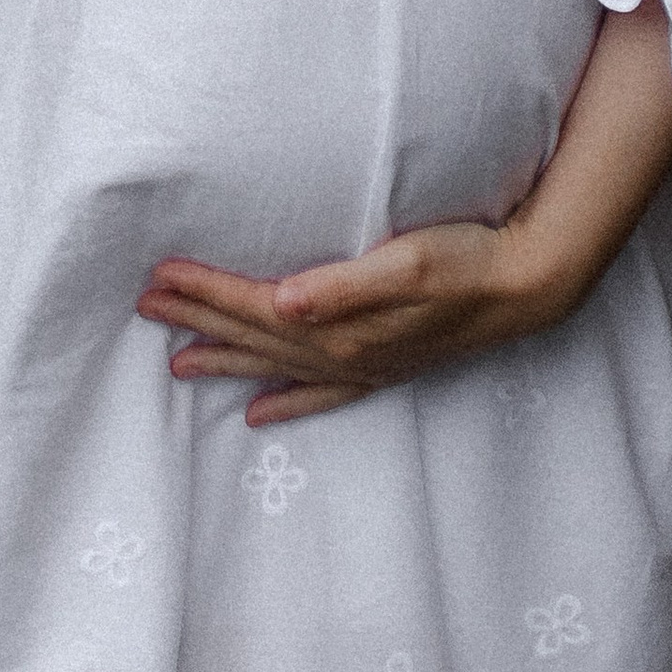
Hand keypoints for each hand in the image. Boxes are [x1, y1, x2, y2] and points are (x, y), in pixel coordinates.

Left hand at [138, 218, 577, 423]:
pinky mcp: (384, 366)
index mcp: (341, 327)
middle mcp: (344, 355)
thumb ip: (342, 286)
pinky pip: (320, 394)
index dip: (205, 291)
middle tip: (145, 307)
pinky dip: (286, 403)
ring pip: (276, 368)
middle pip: (254, 338)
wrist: (527, 286)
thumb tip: (281, 301)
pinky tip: (257, 413)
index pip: (254, 308)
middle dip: (198, 320)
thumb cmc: (467, 259)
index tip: (159, 276)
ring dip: (226, 359)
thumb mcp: (406, 261)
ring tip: (177, 362)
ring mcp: (363, 366)